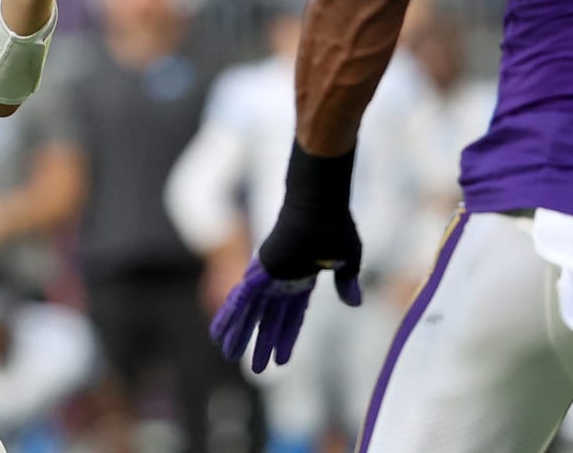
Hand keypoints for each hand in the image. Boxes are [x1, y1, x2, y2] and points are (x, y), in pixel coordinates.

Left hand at [209, 155, 362, 371]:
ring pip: (250, 312)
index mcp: (303, 277)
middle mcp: (282, 279)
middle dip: (261, 342)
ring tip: (228, 354)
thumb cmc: (335, 225)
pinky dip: (229, 315)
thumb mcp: (348, 258)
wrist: (320, 205)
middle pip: (268, 319)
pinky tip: (218, 332)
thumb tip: (354, 303)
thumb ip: (347, 281)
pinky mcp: (259, 270)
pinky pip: (240, 298)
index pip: (292, 316)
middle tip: (255, 368)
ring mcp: (269, 275)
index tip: (282, 360)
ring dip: (239, 334)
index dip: (286, 337)